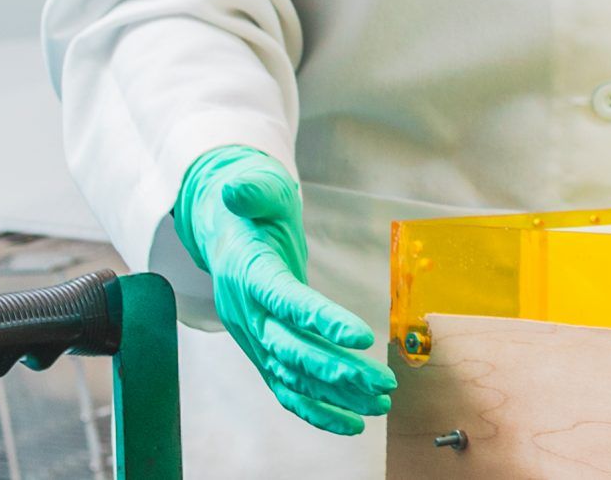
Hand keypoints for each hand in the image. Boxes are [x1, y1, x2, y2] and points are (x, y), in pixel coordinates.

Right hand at [173, 147, 395, 434]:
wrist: (228, 233)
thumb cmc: (252, 209)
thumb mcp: (257, 189)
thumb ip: (252, 190)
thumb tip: (235, 187)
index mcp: (249, 273)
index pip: (285, 300)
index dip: (320, 319)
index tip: (361, 335)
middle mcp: (247, 313)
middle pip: (290, 348)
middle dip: (336, 370)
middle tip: (382, 383)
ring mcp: (253, 337)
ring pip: (292, 375)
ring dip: (335, 394)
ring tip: (380, 402)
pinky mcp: (262, 351)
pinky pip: (286, 388)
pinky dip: (316, 410)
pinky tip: (351, 423)